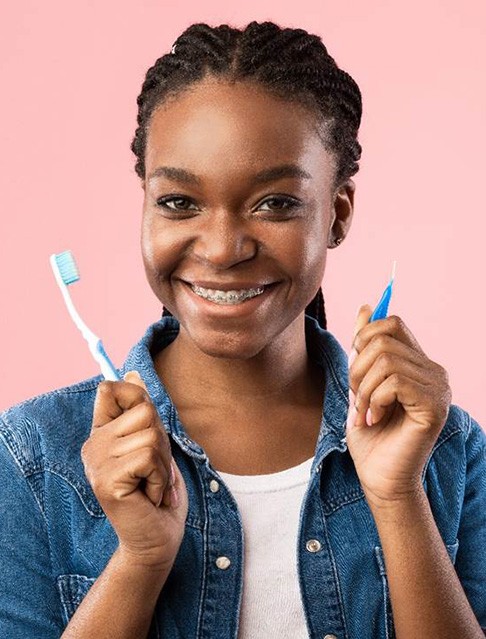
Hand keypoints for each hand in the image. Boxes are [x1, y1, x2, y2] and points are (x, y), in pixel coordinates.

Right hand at [81, 371, 187, 570]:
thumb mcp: (154, 443)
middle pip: (144, 410)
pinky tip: (150, 497)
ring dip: (164, 464)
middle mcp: (93, 444)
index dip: (138, 399)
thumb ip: (141, 411)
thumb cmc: (157, 490)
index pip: (111, 388)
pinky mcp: (106, 480)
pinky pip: (149, 457)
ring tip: (153, 484)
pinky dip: (161, 478)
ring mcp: (96, 462)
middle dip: (163, 441)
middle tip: (156, 470)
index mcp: (102, 432)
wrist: (156, 538)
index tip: (147, 430)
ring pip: (152, 435)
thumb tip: (132, 371)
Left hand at [345, 305, 451, 508]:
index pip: (391, 324)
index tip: (355, 368)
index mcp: (417, 363)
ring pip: (385, 359)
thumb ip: (364, 347)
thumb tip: (366, 307)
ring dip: (363, 388)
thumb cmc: (370, 434)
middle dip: (357, 367)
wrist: (379, 478)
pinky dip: (374, 399)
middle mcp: (433, 371)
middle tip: (357, 398)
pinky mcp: (434, 406)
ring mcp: (438, 388)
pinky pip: (394, 381)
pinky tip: (375, 419)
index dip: (363, 338)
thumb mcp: (360, 383)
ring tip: (365, 411)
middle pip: (383, 338)